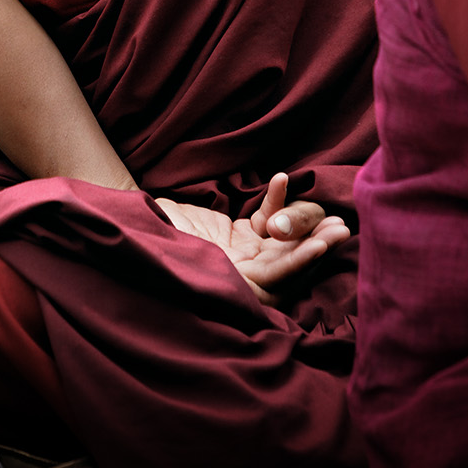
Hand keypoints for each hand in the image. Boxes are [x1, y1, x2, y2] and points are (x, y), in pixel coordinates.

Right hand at [156, 172, 349, 304]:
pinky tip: (282, 179)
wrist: (124, 230)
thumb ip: (194, 263)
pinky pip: (264, 220)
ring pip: (283, 243)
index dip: (295, 263)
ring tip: (334, 215)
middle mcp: (239, 278)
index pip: (270, 280)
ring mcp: (242, 256)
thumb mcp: (167, 254)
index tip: (318, 246)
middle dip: (315, 247)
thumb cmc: (141, 246)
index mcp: (226, 289)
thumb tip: (221, 272)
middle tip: (342, 229)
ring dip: (307, 228)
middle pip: (286, 265)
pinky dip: (274, 202)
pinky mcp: (239, 236)